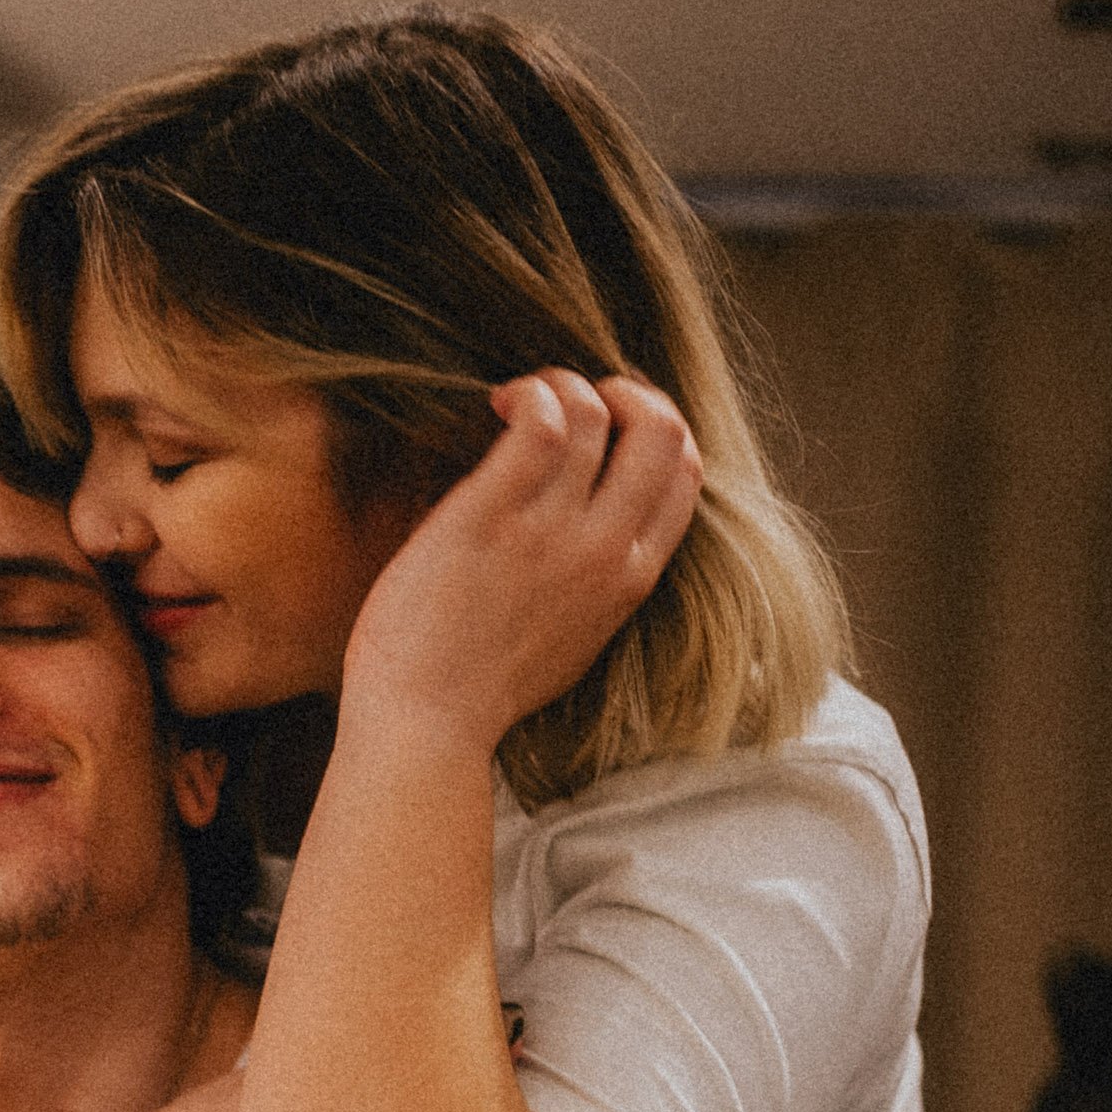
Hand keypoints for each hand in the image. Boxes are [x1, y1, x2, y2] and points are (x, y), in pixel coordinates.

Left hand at [340, 373, 701, 753]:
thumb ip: (596, 584)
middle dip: (626, 392)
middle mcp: (605, 551)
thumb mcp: (573, 638)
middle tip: (574, 400)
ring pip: (596, 412)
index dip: (657, 429)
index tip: (612, 427)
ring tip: (519, 402)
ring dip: (561, 384)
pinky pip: (543, 422)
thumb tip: (589, 529)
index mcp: (631, 580)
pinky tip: (499, 406)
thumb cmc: (481, 689)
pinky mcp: (493, 517)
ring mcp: (551, 533)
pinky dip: (531, 394)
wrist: (426, 726)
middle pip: (663, 430)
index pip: (686, 475)